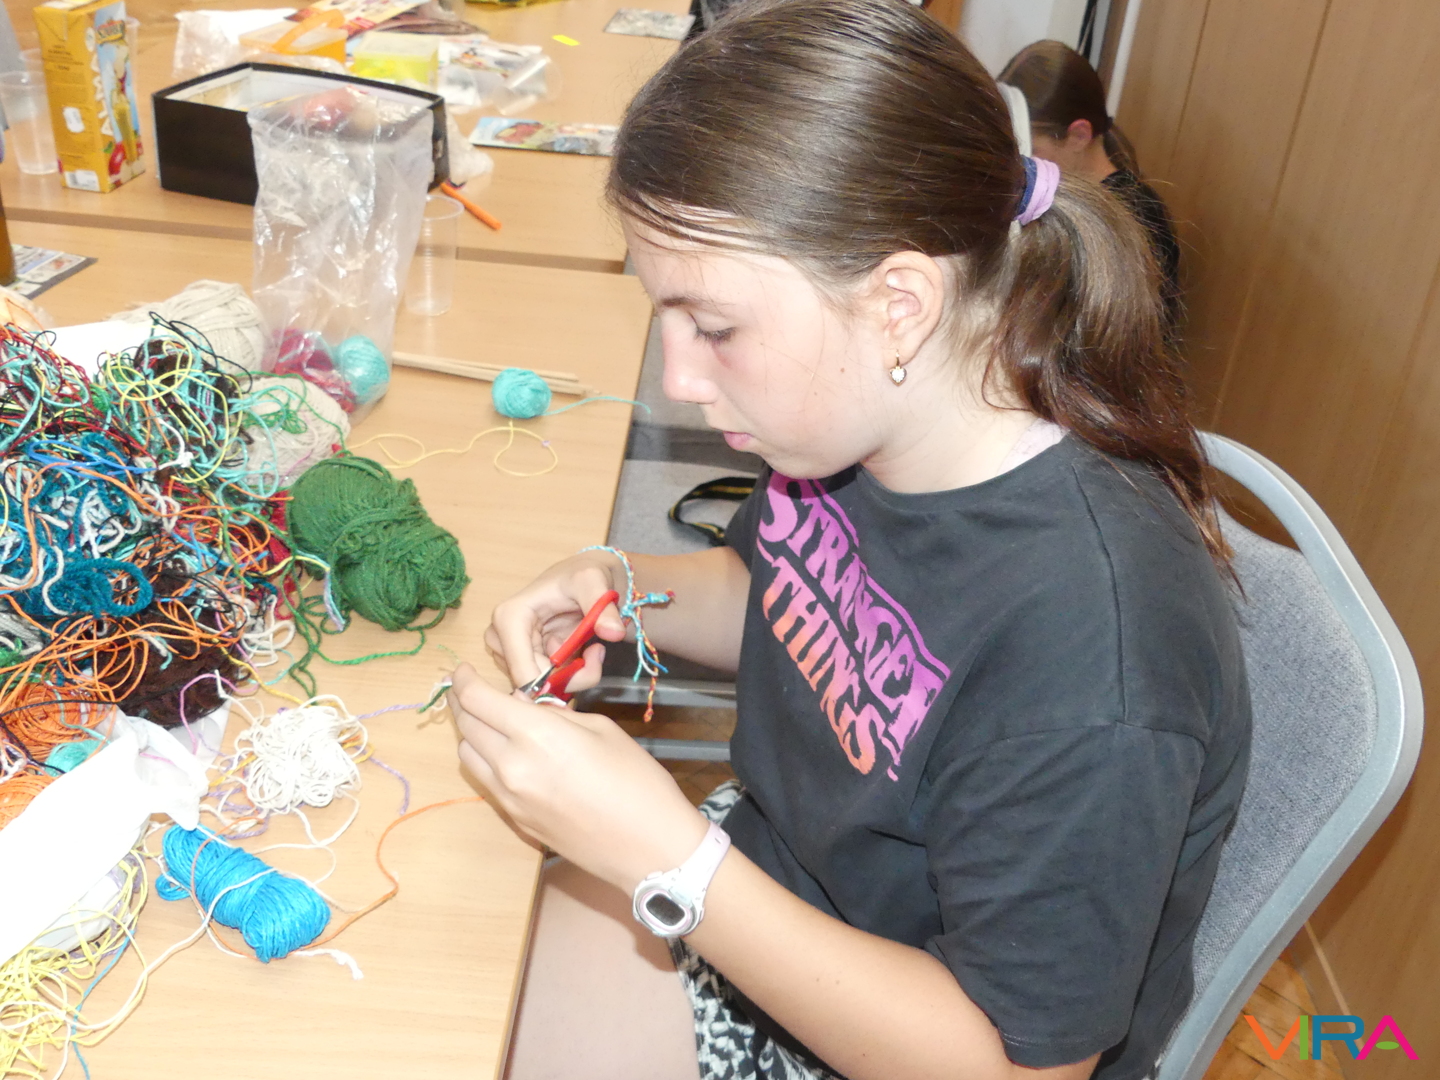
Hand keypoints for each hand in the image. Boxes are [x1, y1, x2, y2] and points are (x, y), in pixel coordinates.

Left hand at [450, 663, 708, 892]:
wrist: (648, 847)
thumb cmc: (637, 780)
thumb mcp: (600, 728)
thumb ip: (555, 715)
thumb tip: (526, 709)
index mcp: (536, 735)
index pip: (477, 700)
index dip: (464, 680)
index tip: (463, 670)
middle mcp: (511, 766)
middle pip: (466, 726)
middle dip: (463, 703)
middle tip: (470, 691)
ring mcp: (509, 798)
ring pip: (467, 756)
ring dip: (471, 734)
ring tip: (490, 722)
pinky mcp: (515, 820)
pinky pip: (485, 782)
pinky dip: (485, 761)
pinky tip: (507, 754)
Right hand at [485, 550, 628, 692]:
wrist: (585, 578)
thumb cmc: (582, 575)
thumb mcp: (593, 582)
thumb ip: (603, 607)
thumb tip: (613, 633)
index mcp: (510, 618)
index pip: (522, 670)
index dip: (555, 681)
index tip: (592, 663)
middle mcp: (502, 638)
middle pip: (532, 682)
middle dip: (571, 676)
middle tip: (598, 653)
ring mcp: (511, 652)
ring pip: (542, 686)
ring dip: (574, 675)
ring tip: (593, 649)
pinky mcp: (524, 660)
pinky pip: (548, 683)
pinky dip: (572, 675)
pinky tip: (585, 654)